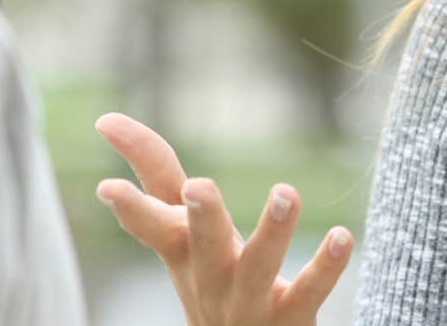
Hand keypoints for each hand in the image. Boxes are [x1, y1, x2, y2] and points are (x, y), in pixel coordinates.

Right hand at [95, 112, 353, 324]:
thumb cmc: (213, 287)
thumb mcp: (184, 243)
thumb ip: (160, 191)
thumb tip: (104, 139)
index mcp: (183, 253)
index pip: (153, 218)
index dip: (130, 201)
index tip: (107, 186)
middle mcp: (208, 279)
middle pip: (200, 244)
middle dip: (200, 215)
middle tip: (200, 186)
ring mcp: (247, 304)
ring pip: (256, 269)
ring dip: (270, 233)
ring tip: (286, 193)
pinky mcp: (288, 321)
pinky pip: (308, 293)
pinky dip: (326, 266)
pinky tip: (342, 236)